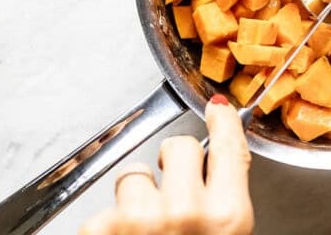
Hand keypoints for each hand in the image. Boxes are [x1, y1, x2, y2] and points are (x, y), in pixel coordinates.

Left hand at [79, 94, 253, 234]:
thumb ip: (224, 201)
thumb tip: (216, 164)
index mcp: (226, 216)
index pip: (230, 149)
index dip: (223, 123)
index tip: (218, 108)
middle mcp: (186, 211)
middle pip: (180, 146)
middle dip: (172, 163)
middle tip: (171, 195)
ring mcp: (140, 218)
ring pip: (134, 175)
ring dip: (134, 199)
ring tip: (140, 232)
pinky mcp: (100, 228)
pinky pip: (101, 210)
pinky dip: (106, 228)